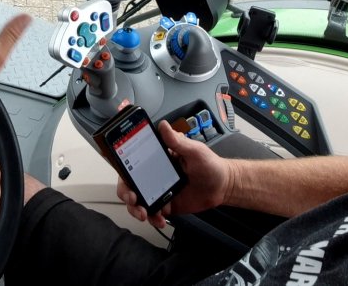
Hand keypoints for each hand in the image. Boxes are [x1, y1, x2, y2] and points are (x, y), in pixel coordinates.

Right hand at [116, 120, 234, 228]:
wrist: (223, 186)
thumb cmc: (209, 164)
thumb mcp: (194, 150)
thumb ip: (177, 141)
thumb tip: (163, 126)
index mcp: (158, 159)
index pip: (133, 162)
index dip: (124, 169)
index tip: (124, 176)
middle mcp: (154, 175)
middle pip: (130, 184)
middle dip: (126, 193)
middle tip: (133, 199)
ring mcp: (159, 191)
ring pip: (138, 201)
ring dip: (136, 209)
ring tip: (145, 214)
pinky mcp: (166, 205)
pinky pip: (153, 214)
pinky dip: (153, 218)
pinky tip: (159, 220)